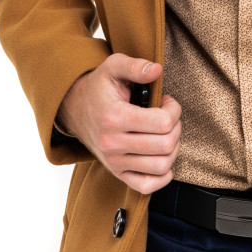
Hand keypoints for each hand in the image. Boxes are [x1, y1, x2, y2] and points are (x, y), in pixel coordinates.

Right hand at [57, 53, 180, 193]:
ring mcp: (114, 162)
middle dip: (176, 127)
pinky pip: (146, 186)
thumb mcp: (114, 67)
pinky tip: (162, 158)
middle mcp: (112, 143)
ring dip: (173, 149)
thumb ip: (135, 66)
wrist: (75, 109)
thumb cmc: (99, 88)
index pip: (163, 123)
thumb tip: (156, 70)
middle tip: (168, 116)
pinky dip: (162, 176)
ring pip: (161, 166)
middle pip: (165, 145)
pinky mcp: (117, 173)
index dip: (174, 110)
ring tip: (165, 133)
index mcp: (114, 117)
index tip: (167, 102)